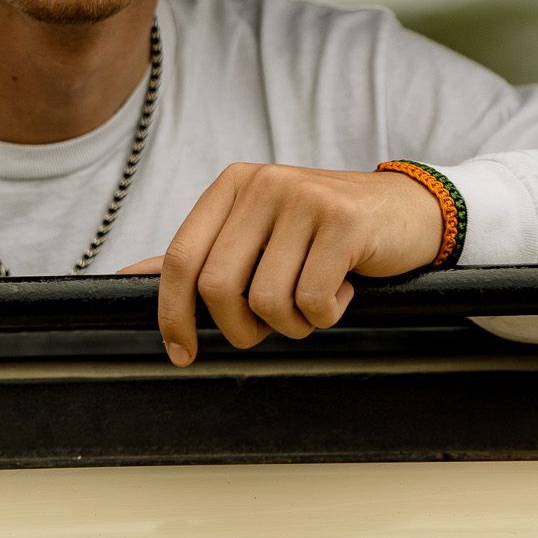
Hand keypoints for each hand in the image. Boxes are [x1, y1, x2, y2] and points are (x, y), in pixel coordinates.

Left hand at [119, 162, 444, 365]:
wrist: (409, 211)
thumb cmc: (327, 232)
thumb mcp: (259, 231)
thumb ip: (201, 253)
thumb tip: (129, 277)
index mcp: (232, 186)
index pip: (180, 259)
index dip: (172, 315)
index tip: (182, 353)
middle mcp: (262, 184)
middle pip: (218, 288)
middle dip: (241, 329)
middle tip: (270, 327)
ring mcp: (303, 199)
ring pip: (267, 301)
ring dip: (293, 323)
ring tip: (316, 298)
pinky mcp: (343, 221)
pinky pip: (313, 300)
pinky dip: (328, 314)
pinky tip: (345, 288)